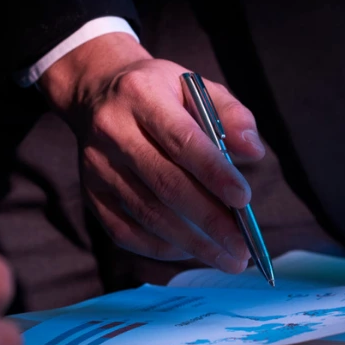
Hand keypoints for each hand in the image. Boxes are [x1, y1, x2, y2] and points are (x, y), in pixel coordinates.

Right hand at [40, 33, 265, 272]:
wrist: (95, 93)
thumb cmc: (159, 93)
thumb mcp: (195, 85)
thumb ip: (230, 114)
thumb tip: (253, 152)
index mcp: (142, 95)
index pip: (182, 140)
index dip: (214, 173)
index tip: (244, 200)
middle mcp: (113, 131)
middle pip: (166, 185)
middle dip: (210, 221)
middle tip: (242, 247)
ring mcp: (97, 167)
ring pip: (147, 214)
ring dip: (191, 243)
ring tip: (227, 258)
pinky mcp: (91, 195)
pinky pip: (125, 232)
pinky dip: (161, 248)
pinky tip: (191, 251)